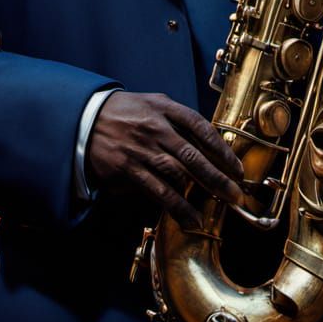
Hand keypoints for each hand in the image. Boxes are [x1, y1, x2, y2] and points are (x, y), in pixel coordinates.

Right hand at [87, 91, 243, 229]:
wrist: (86, 119)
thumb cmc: (126, 112)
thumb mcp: (154, 103)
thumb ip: (179, 119)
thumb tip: (208, 142)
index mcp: (164, 108)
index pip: (200, 127)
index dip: (221, 148)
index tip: (236, 166)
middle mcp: (155, 128)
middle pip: (193, 155)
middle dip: (218, 176)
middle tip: (236, 192)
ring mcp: (141, 150)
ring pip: (178, 174)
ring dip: (203, 192)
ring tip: (222, 204)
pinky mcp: (128, 169)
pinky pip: (157, 191)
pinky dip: (177, 207)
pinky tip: (191, 218)